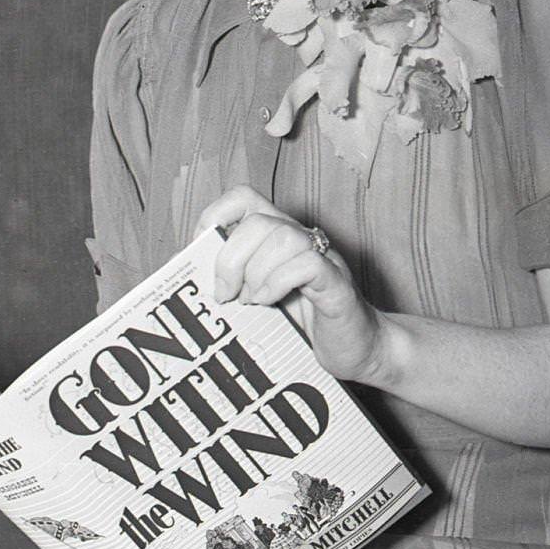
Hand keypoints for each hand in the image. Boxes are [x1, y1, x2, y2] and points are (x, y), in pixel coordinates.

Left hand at [197, 185, 391, 384]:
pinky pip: (308, 264)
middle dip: (230, 258)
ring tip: (251, 301)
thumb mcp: (259, 299)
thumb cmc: (308, 325)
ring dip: (256, 272)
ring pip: (283, 237)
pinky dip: (279, 282)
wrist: (361, 350)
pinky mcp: (337, 285)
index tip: (201, 255)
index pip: (243, 198)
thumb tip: (189, 272)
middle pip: (257, 220)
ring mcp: (323, 259)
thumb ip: (232, 281)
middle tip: (226, 294)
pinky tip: (269, 301)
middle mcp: (302, 239)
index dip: (214, 217)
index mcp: (279, 237)